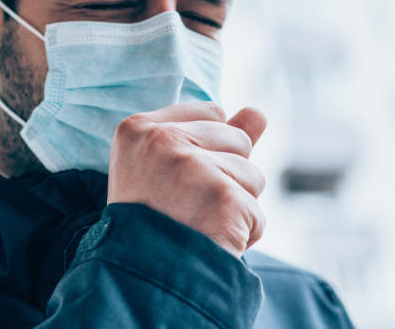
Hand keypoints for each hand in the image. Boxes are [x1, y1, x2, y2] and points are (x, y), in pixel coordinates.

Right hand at [107, 102, 267, 257]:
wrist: (136, 282)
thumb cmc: (151, 224)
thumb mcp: (165, 168)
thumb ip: (214, 134)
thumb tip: (259, 112)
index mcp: (138, 128)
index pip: (212, 112)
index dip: (208, 150)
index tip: (178, 181)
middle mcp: (162, 140)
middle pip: (238, 140)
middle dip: (226, 176)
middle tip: (186, 207)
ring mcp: (192, 168)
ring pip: (253, 176)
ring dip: (236, 207)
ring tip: (197, 225)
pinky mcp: (221, 198)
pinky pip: (256, 214)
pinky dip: (242, 236)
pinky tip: (210, 244)